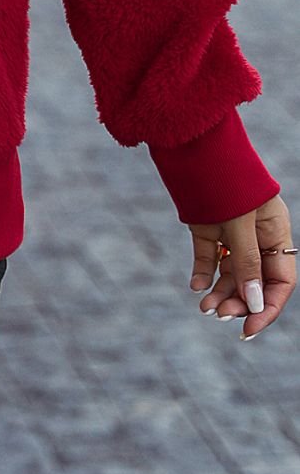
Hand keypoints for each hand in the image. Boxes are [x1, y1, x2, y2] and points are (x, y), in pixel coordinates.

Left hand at [188, 192, 294, 337]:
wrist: (193, 145)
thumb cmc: (226, 179)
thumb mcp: (241, 222)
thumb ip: (247, 261)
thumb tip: (253, 304)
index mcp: (275, 232)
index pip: (280, 280)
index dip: (267, 306)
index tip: (249, 328)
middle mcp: (256, 235)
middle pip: (253, 280)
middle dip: (239, 301)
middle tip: (218, 314)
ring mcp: (230, 231)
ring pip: (230, 272)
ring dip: (219, 291)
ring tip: (204, 306)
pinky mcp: (206, 226)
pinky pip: (208, 257)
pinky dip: (202, 273)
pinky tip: (196, 286)